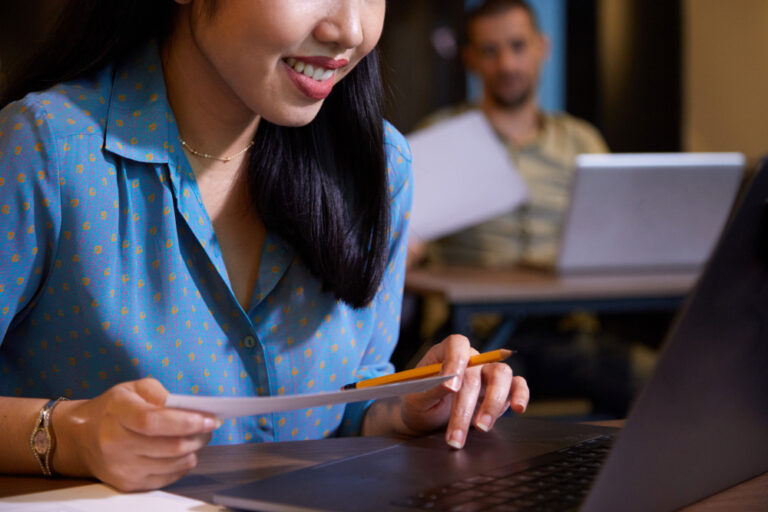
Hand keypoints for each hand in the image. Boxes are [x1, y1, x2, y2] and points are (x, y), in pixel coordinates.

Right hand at [54, 378, 218, 490]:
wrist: (81, 438)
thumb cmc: (113, 409)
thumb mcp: (133, 388)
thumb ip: (161, 394)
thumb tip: (190, 409)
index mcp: (118, 413)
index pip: (153, 422)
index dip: (186, 422)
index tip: (211, 419)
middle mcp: (116, 444)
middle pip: (170, 447)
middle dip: (199, 436)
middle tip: (210, 426)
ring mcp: (122, 468)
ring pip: (173, 464)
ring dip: (194, 450)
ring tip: (198, 437)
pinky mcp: (128, 484)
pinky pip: (167, 478)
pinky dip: (182, 465)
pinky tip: (183, 452)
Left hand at [400, 335, 528, 448]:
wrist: (424, 420)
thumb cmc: (418, 404)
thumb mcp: (416, 399)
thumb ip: (431, 389)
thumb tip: (449, 384)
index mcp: (445, 353)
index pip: (457, 345)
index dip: (456, 361)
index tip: (451, 388)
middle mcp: (470, 360)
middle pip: (477, 370)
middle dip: (466, 404)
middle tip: (456, 432)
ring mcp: (486, 374)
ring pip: (501, 375)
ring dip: (492, 403)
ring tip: (480, 428)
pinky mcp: (501, 391)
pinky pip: (517, 385)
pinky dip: (520, 395)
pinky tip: (518, 409)